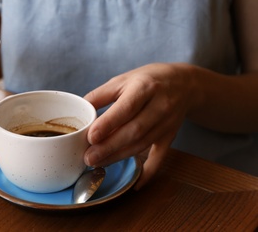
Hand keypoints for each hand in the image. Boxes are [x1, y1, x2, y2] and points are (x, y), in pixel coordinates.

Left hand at [84, 63, 194, 188]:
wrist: (183, 83)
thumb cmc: (147, 80)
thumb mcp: (123, 79)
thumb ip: (100, 95)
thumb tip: (80, 112)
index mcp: (144, 88)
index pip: (126, 108)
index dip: (108, 124)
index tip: (91, 137)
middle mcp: (159, 106)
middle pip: (134, 130)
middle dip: (110, 147)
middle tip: (88, 158)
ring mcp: (167, 124)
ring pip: (142, 144)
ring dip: (119, 157)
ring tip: (98, 163)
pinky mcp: (170, 136)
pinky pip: (161, 157)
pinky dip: (149, 172)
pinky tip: (136, 184)